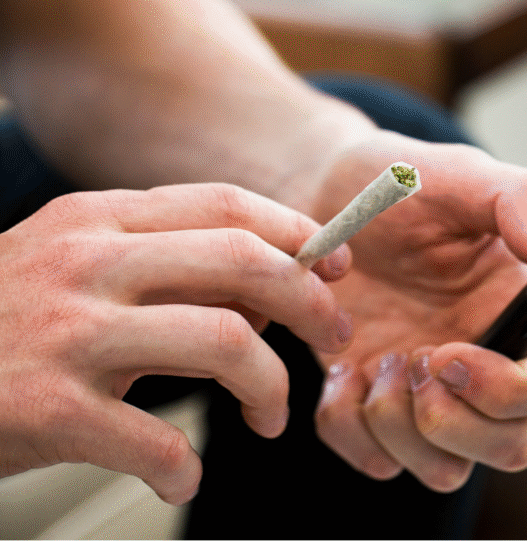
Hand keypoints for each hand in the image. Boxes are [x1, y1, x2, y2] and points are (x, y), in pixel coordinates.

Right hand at [0, 183, 350, 503]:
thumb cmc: (3, 325)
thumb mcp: (77, 268)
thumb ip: (167, 265)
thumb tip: (277, 286)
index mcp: (99, 220)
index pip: (225, 205)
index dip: (297, 232)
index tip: (336, 267)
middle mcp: (86, 262)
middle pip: (243, 261)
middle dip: (312, 303)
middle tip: (333, 341)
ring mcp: (67, 333)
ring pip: (225, 340)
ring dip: (270, 385)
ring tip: (270, 419)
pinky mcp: (45, 409)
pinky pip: (156, 440)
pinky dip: (185, 467)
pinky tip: (180, 477)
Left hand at [309, 132, 526, 490]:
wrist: (322, 194)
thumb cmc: (403, 182)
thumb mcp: (464, 175)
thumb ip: (525, 202)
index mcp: (519, 316)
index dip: (510, 391)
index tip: (448, 354)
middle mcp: (484, 364)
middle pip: (511, 447)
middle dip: (457, 424)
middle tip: (412, 359)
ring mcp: (429, 392)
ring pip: (445, 470)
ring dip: (402, 428)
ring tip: (375, 359)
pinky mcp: (374, 404)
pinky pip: (374, 459)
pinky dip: (350, 428)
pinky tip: (340, 370)